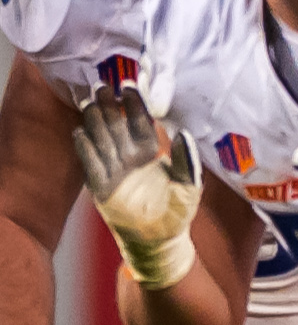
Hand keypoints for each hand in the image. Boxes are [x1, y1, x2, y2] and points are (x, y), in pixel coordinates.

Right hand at [72, 87, 200, 289]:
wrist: (162, 239)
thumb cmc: (178, 210)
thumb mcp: (190, 184)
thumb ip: (186, 160)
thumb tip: (184, 134)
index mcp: (151, 154)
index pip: (141, 124)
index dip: (135, 106)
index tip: (129, 86)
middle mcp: (130, 158)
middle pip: (117, 127)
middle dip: (110, 107)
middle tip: (102, 85)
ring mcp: (115, 172)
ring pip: (102, 141)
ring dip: (95, 123)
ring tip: (89, 102)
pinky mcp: (102, 188)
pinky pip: (92, 166)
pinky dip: (86, 150)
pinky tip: (80, 133)